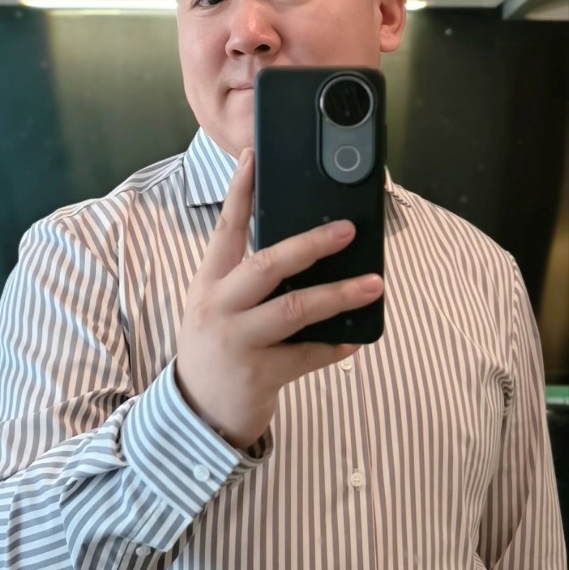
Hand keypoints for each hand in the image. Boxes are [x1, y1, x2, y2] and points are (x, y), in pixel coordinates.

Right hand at [175, 148, 383, 448]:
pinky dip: (334, 346)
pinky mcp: (259, 375)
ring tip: (374, 284)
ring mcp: (238, 342)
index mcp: (208, 284)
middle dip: (310, 244)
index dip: (239, 192)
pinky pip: (307, 356)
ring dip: (338, 295)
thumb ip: (245, 281)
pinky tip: (355, 338)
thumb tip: (301, 251)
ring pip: (293, 309)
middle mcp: (219, 308)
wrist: (195, 413)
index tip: (253, 157)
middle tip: (347, 230)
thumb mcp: (215, 308)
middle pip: (266, 265)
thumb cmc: (214, 350)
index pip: (224, 230)